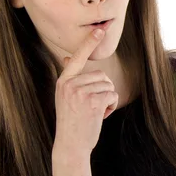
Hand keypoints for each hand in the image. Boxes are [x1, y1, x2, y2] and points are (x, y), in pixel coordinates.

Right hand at [53, 28, 117, 155]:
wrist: (70, 145)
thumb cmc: (71, 122)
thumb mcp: (66, 98)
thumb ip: (71, 79)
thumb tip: (68, 58)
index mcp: (63, 82)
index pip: (78, 57)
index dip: (89, 43)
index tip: (100, 30)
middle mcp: (70, 84)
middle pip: (101, 75)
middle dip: (103, 89)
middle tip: (93, 106)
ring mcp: (81, 93)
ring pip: (108, 85)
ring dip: (108, 99)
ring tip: (96, 112)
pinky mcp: (93, 102)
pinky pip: (112, 95)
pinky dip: (111, 105)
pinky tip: (102, 115)